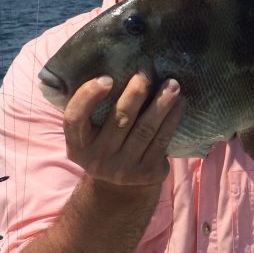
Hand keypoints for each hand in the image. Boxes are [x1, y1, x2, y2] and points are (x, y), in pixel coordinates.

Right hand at [63, 73, 182, 185]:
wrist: (120, 189)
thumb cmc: (105, 145)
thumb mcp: (89, 135)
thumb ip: (91, 109)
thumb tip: (110, 64)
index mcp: (77, 145)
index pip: (75, 118)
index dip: (88, 96)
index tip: (107, 78)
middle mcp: (97, 160)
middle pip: (119, 119)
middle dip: (136, 92)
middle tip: (147, 72)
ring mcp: (123, 169)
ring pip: (145, 129)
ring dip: (161, 103)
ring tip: (172, 84)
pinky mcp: (147, 173)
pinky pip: (162, 140)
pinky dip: (172, 120)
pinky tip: (178, 104)